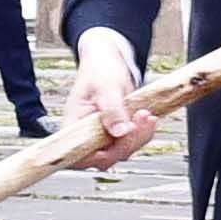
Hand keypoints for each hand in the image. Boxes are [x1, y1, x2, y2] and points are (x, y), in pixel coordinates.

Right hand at [62, 35, 154, 167]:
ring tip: (145, 115)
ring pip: (121, 151)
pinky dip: (142, 133)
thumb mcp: (105, 86)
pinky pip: (131, 142)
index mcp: (73, 125)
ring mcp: (102, 136)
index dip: (96, 156)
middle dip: (127, 141)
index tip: (117, 140)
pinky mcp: (117, 134)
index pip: (79, 154)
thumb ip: (112, 109)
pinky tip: (147, 118)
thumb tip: (119, 132)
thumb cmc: (99, 70)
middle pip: (105, 157)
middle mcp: (86, 135)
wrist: (109, 62)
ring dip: (138, 137)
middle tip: (140, 118)